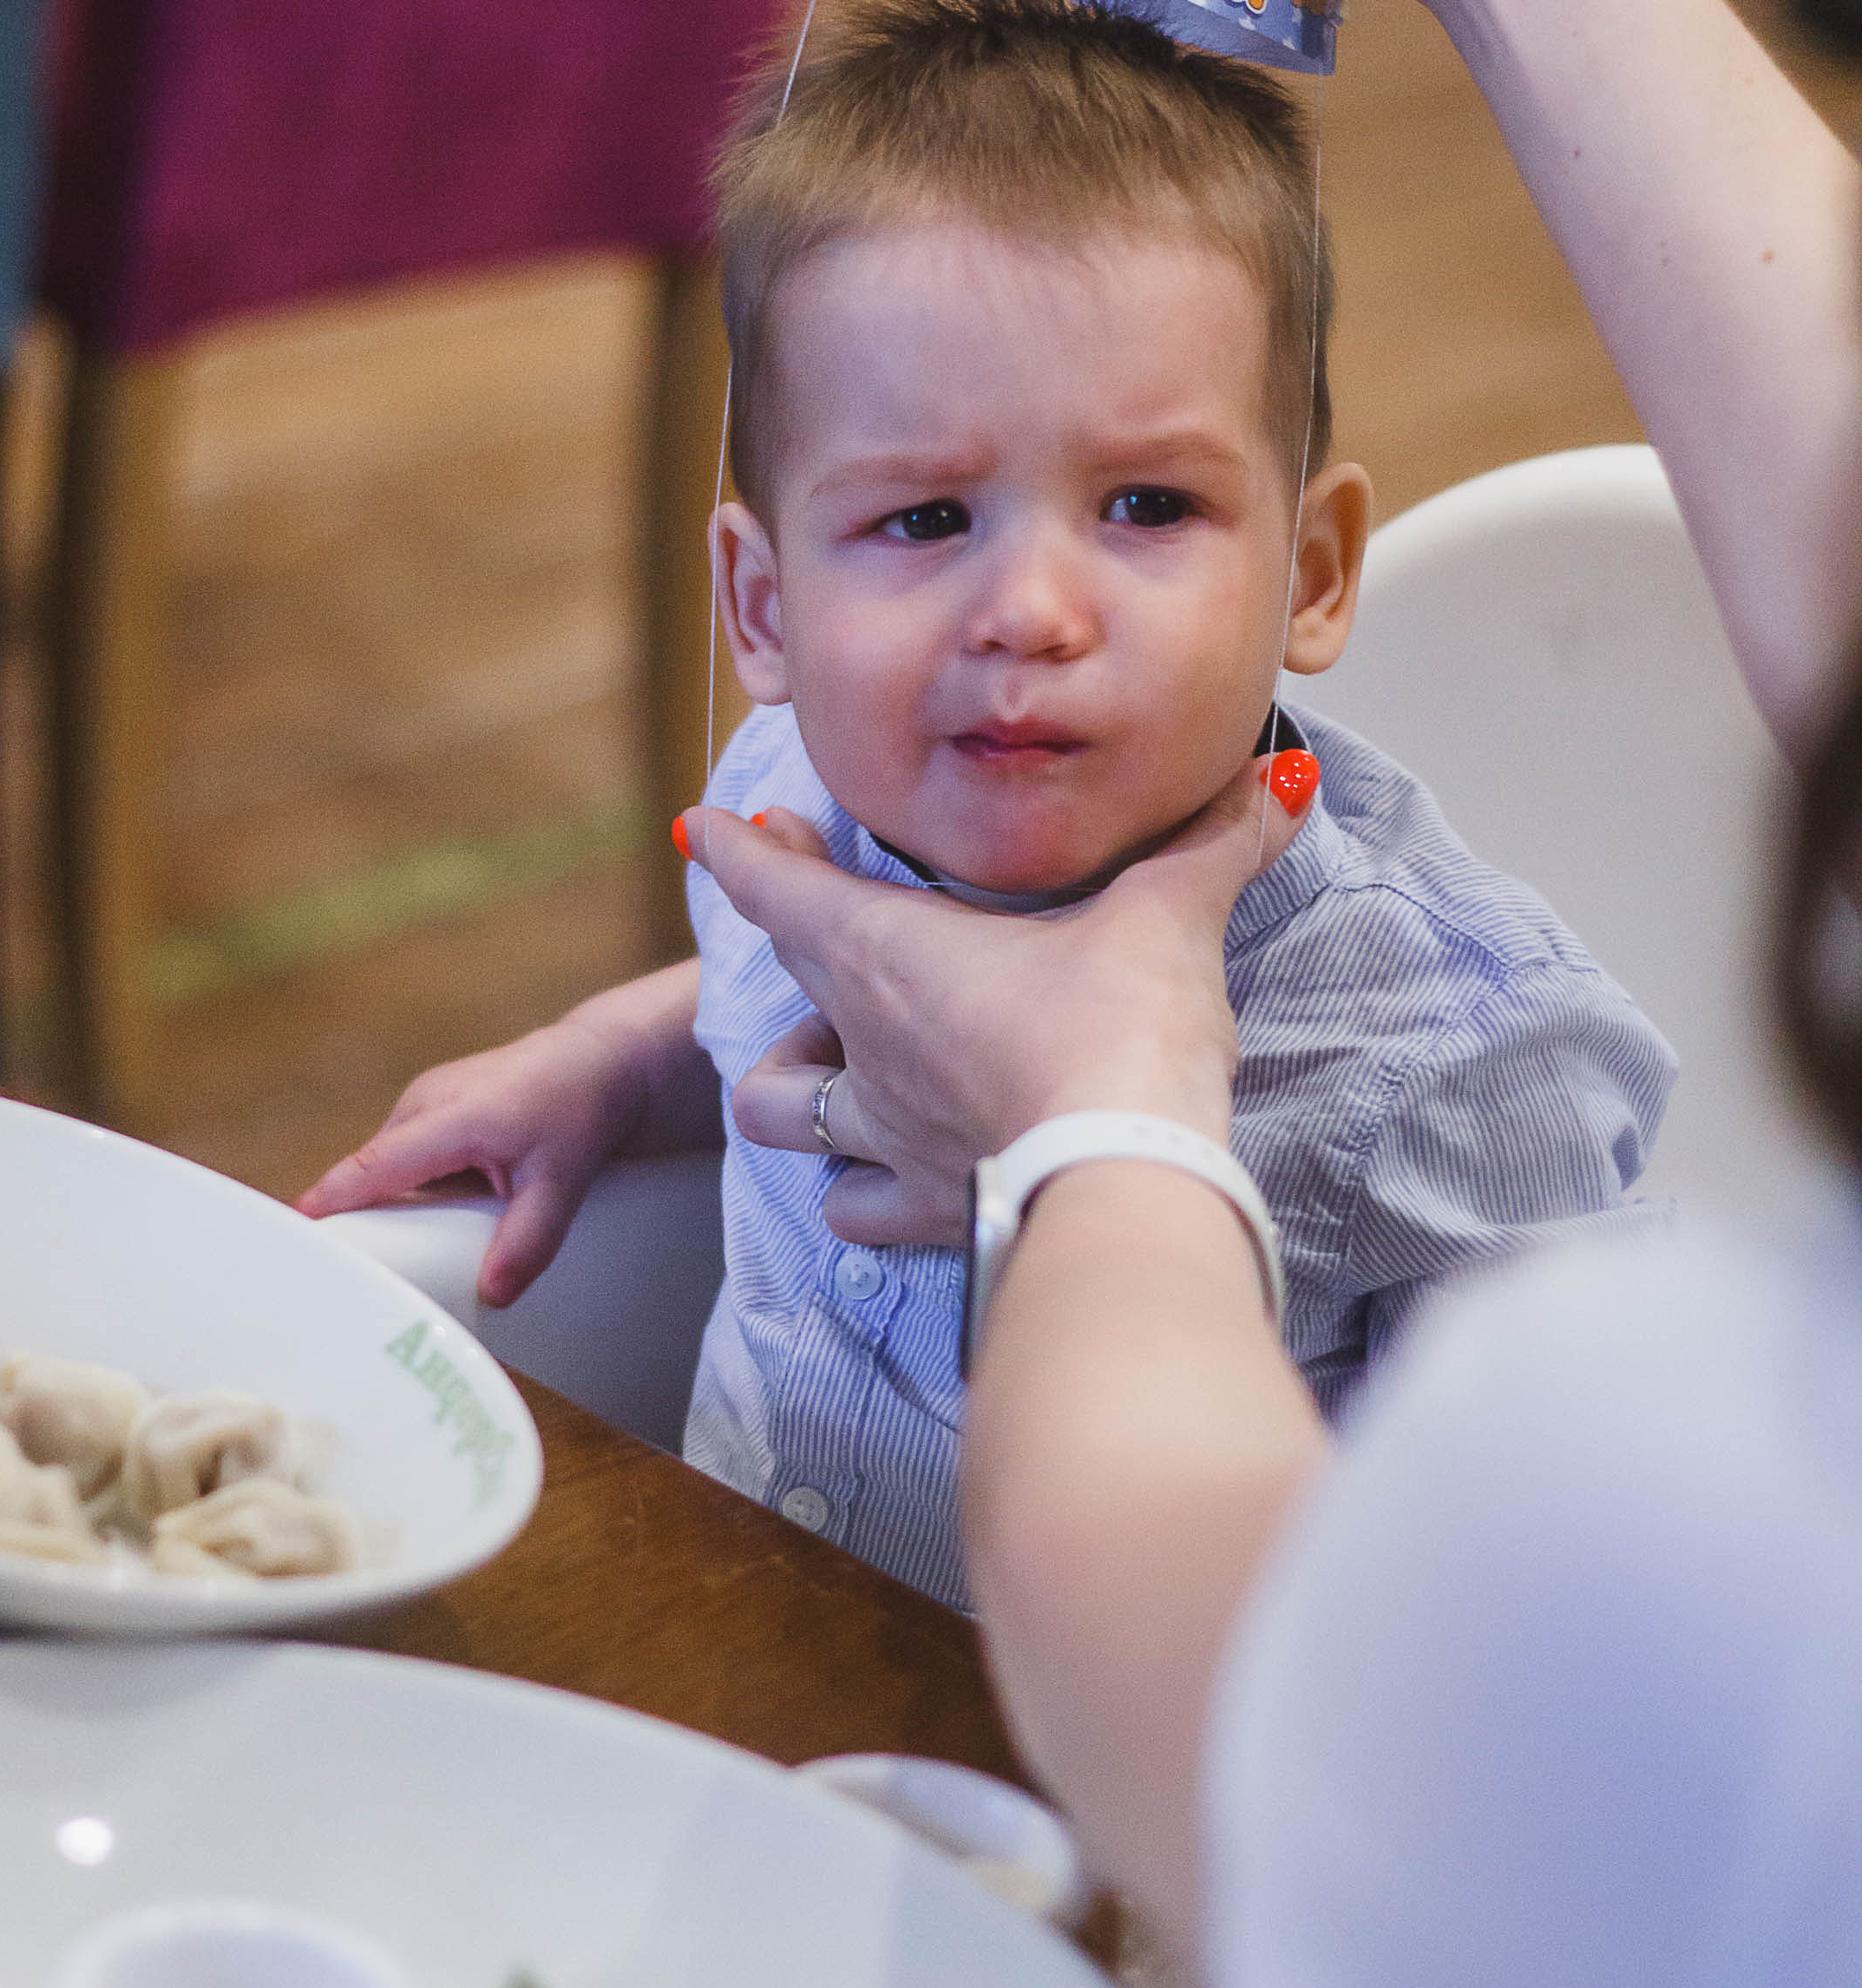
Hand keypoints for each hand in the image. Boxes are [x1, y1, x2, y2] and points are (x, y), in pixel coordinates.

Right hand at [297, 960, 720, 1302]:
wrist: (598, 1062)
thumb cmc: (580, 1113)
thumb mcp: (563, 1182)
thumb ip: (530, 1240)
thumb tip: (492, 1295)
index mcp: (451, 1117)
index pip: (376, 1166)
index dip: (333, 1200)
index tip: (292, 1233)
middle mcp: (425, 1102)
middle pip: (374, 1174)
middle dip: (362, 1220)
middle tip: (352, 1277)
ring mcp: (423, 1101)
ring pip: (390, 1168)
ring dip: (395, 1206)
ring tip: (406, 1255)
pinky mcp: (429, 1108)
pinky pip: (406, 1159)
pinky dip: (412, 1189)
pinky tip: (436, 1217)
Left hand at [692, 763, 1311, 1247]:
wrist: (1122, 1178)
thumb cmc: (1122, 1034)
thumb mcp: (1171, 915)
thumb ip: (1217, 843)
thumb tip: (1279, 778)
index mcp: (890, 951)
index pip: (778, 885)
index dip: (741, 852)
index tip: (708, 830)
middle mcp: (865, 1040)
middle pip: (787, 971)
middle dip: (791, 931)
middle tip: (816, 906)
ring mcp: (885, 1132)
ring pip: (778, 1106)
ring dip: (794, 1082)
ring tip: (837, 1065)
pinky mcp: (923, 1209)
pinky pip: (851, 1207)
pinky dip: (856, 1190)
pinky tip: (886, 1177)